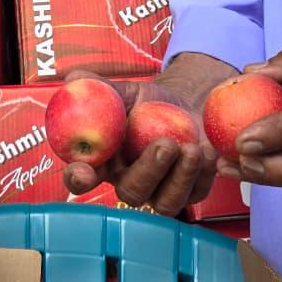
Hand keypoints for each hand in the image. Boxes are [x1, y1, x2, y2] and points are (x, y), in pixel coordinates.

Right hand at [60, 71, 217, 216]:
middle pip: (130, 193)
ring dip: (180, 178)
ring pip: (165, 203)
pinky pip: (196, 194)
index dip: (79, 179)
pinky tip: (207, 153)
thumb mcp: (125, 91)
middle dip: (148, 172)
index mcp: (104, 161)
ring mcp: (160, 191)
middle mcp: (128, 181)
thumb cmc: (149, 102)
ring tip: (192, 149)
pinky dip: (203, 174)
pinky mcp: (190, 192)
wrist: (187, 104)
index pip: (81, 177)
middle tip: (165, 145)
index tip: (84, 171)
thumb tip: (74, 78)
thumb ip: (100, 89)